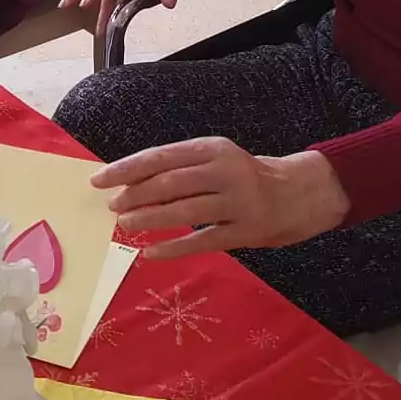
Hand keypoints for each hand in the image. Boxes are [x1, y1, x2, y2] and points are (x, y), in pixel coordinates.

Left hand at [91, 139, 349, 259]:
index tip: (100, 180)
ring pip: (185, 211)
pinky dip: (174, 247)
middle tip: (113, 207)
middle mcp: (225, 170)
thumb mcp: (217, 159)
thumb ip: (181, 167)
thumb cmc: (245, 176)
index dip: (127, 168)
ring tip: (125, 226)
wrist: (300, 193)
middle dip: (136, 195)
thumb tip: (128, 182)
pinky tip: (150, 252)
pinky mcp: (246, 230)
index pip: (161, 156)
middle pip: (171, 182)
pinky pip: (203, 241)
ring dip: (151, 219)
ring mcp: (238, 201)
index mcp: (213, 147)